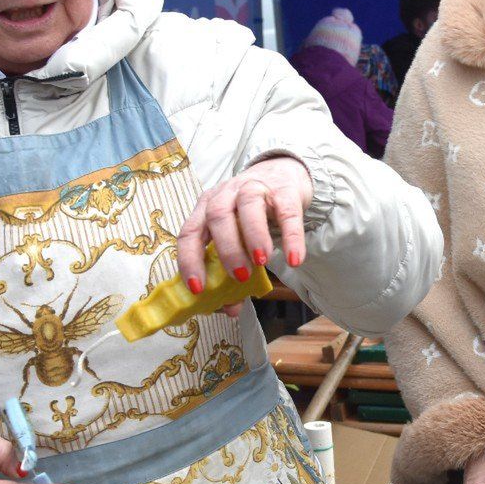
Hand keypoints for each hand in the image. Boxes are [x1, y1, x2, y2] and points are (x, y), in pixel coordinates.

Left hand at [177, 156, 313, 318]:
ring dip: (253, 236)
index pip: (189, 233)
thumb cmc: (253, 214)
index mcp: (206, 208)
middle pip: (218, 216)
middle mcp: (226, 194)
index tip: (198, 288)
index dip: (190, 261)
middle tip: (239, 276)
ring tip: (262, 262)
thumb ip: (231, 273)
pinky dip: (291, 237)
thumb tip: (230, 309)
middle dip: (227, 249)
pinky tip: (295, 259)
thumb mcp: (237, 238)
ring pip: (249, 207)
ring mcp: (255, 188)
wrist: (283, 174)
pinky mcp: (284, 190)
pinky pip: (287, 212)